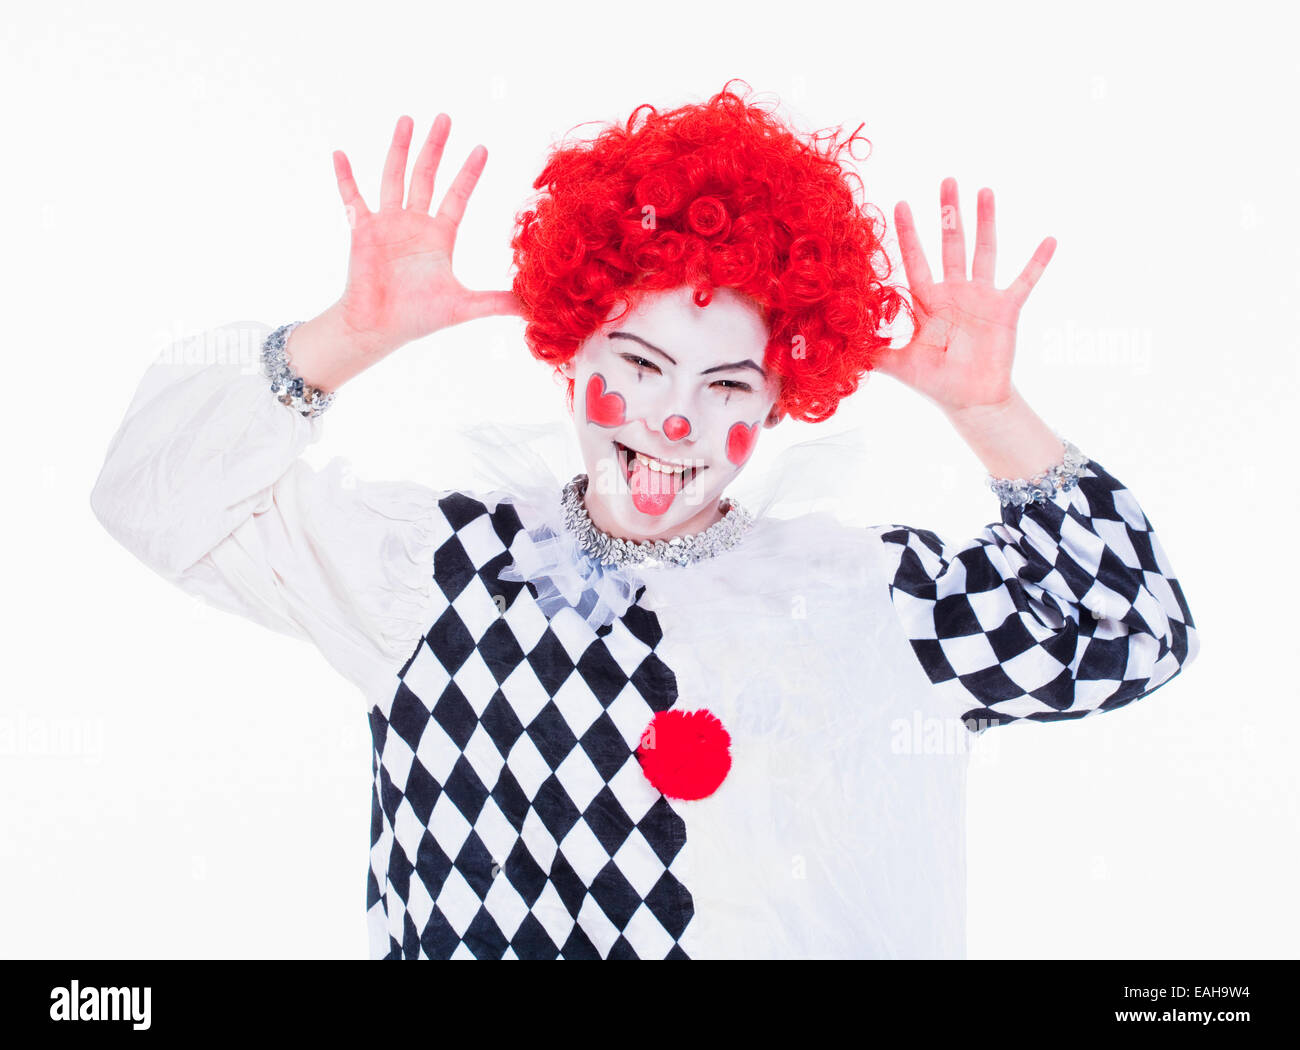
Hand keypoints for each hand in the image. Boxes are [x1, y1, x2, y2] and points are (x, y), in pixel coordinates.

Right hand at [331, 114, 521, 354]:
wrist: (378, 328)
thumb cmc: (418, 318)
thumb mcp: (464, 307)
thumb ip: (497, 302)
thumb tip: (534, 307)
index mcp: (439, 236)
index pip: (458, 196)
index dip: (469, 173)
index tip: (482, 148)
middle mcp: (414, 224)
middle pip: (426, 176)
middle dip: (436, 147)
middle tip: (446, 117)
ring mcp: (387, 224)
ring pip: (394, 177)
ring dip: (400, 148)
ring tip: (407, 119)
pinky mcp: (362, 230)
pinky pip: (351, 197)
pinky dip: (345, 176)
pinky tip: (339, 153)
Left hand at [872, 178, 1054, 415]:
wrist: (971, 401)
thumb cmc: (936, 383)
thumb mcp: (900, 366)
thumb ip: (874, 352)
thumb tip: (839, 344)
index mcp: (928, 302)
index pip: (915, 260)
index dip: (909, 234)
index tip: (900, 204)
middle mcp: (954, 293)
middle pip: (950, 244)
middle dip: (948, 213)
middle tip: (947, 180)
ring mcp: (982, 298)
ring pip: (984, 251)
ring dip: (986, 221)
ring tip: (985, 190)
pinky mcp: (1006, 309)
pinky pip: (1025, 280)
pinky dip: (1038, 261)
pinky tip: (1051, 239)